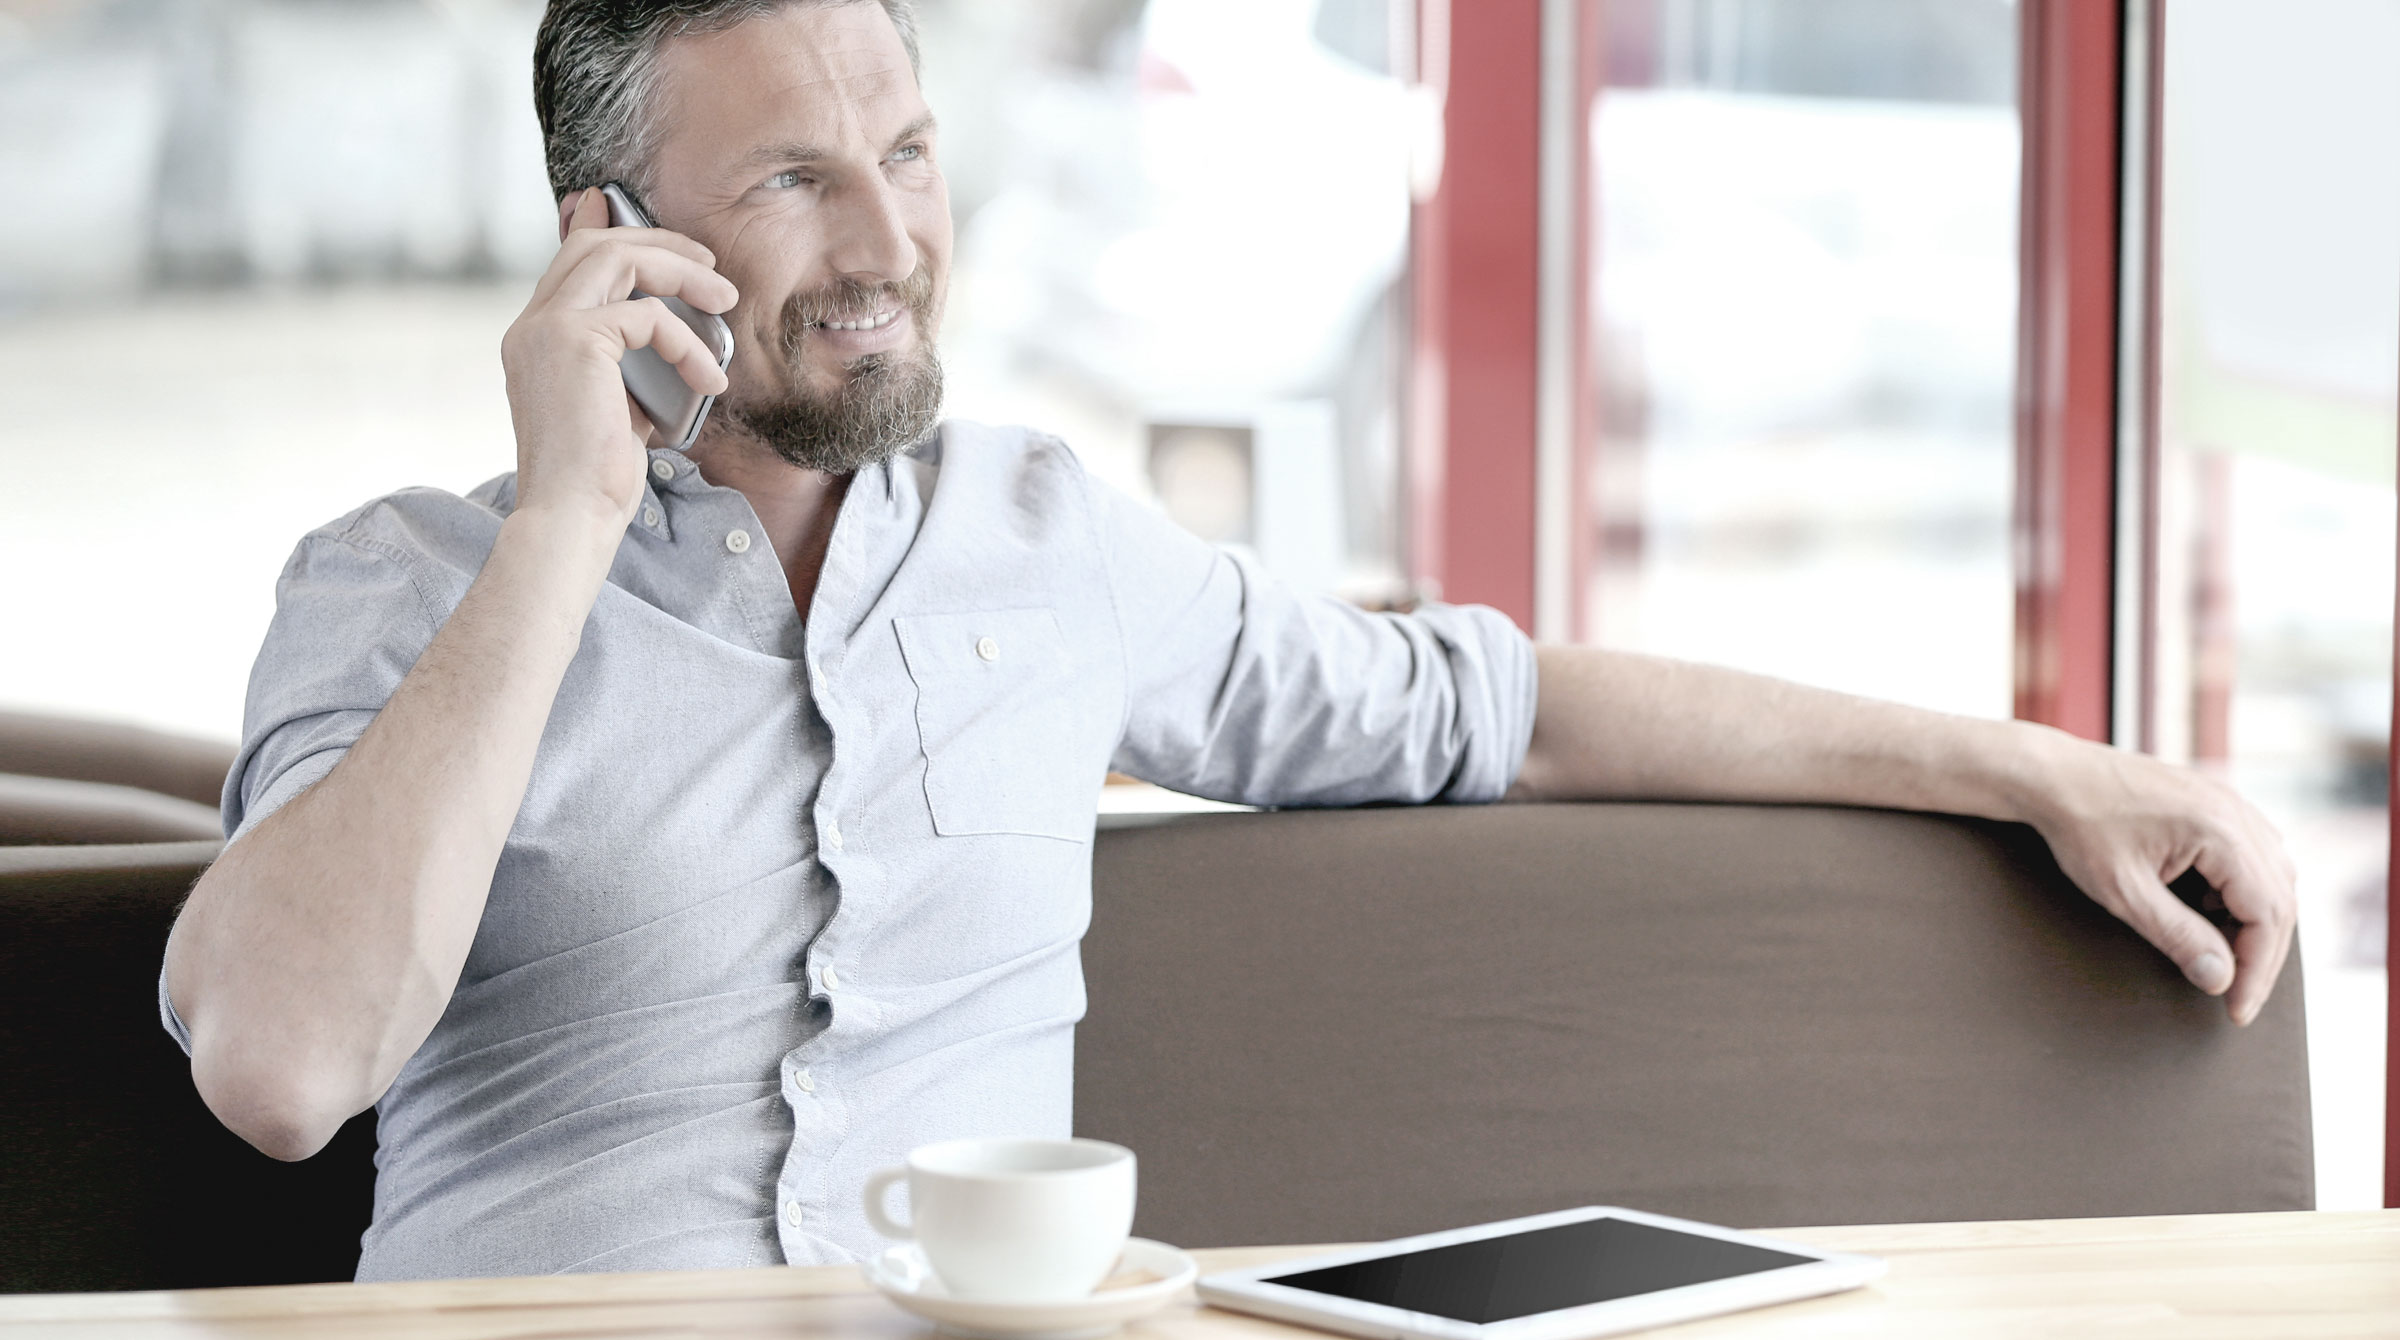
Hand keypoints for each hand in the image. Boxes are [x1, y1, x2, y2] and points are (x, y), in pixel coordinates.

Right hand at [499, 188, 737, 533]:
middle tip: (708, 262)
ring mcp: (546, 329)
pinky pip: (647, 316)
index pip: (567, 262)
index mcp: (535, 338)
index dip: (598, 227)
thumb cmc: (598, 476)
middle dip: (656, 240)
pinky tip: (710, 380)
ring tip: (725, 298)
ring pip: (616, 256)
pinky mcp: (574, 341)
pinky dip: (688, 342)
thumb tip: (670, 332)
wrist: (573, 515)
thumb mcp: (620, 405)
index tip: (628, 207)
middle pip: (592, 245)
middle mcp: (531, 326)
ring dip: (679, 269)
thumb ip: (633, 362)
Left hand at [2017, 729, 2296, 1024]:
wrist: (2052, 776)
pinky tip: (2211, 911)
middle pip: (2280, 898)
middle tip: (2236, 998)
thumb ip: (2177, 936)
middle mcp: (2237, 811)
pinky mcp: (2216, 804)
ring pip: (2273, 878)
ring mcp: (2230, 803)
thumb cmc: (2080, 828)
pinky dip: (2243, 892)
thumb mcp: (2123, 891)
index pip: (2269, 914)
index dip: (2257, 970)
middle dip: (2260, 955)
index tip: (2236, 1010)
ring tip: (2222, 959)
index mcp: (2221, 829)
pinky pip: (2253, 856)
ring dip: (2255, 924)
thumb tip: (2220, 979)